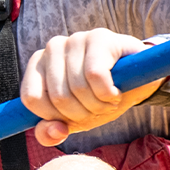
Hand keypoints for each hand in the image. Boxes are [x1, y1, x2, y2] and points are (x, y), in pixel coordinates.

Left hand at [20, 29, 164, 146]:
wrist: (137, 80)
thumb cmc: (98, 98)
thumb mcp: (73, 120)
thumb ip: (51, 132)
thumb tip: (55, 131)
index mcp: (38, 65)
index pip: (32, 98)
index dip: (55, 117)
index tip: (73, 116)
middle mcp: (53, 47)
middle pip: (59, 97)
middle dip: (83, 114)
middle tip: (97, 108)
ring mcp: (76, 39)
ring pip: (78, 87)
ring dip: (99, 105)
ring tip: (108, 100)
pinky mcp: (100, 37)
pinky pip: (96, 75)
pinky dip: (109, 93)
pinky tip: (116, 91)